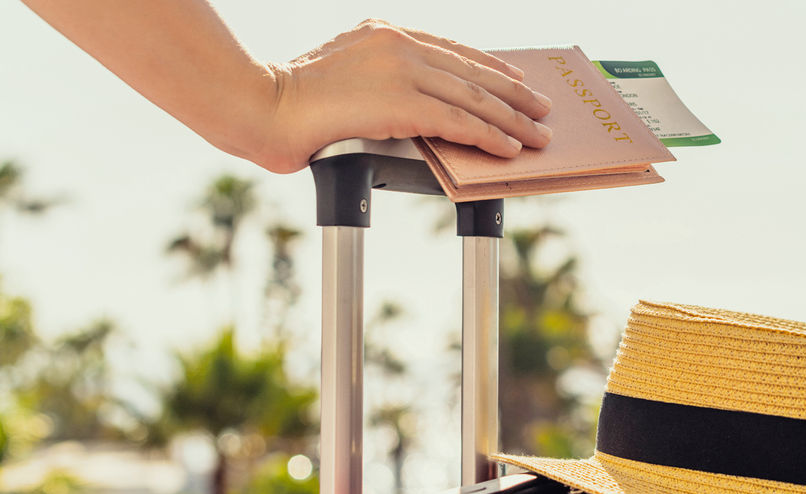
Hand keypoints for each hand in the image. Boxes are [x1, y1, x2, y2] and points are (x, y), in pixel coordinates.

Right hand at [254, 19, 552, 172]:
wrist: (262, 106)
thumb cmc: (292, 101)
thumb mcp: (343, 76)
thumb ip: (380, 81)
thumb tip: (409, 105)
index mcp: (384, 32)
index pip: (451, 49)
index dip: (489, 67)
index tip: (515, 80)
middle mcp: (398, 43)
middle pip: (472, 71)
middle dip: (513, 94)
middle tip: (542, 109)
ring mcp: (402, 70)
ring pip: (474, 96)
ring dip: (512, 120)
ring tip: (538, 135)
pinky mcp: (403, 102)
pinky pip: (460, 121)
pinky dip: (490, 136)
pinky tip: (509, 147)